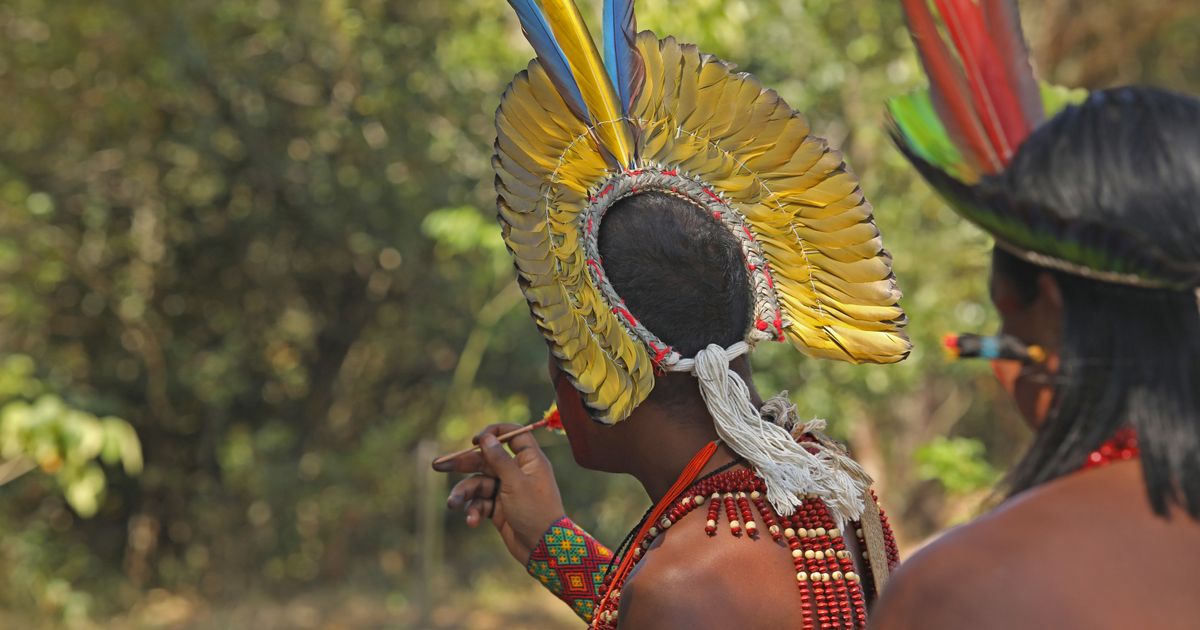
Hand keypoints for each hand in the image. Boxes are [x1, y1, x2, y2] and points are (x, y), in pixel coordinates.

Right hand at [432, 423, 565, 562]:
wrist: (543, 548)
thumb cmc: (535, 511)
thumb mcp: (515, 482)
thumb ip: (499, 459)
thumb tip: (486, 437)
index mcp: (528, 460)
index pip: (513, 435)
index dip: (494, 433)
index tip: (476, 440)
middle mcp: (517, 472)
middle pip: (487, 460)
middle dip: (462, 463)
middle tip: (437, 465)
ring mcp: (507, 491)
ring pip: (479, 484)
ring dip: (464, 494)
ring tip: (452, 504)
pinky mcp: (499, 509)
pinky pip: (481, 504)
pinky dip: (474, 511)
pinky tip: (472, 521)